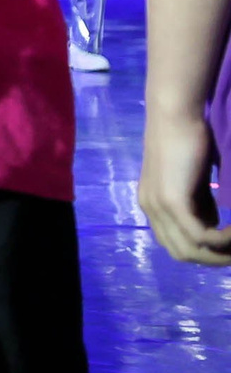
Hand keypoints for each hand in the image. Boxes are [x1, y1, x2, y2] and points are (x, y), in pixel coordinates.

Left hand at [139, 107, 230, 263]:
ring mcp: (158, 206)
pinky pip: (200, 236)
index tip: (227, 247)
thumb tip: (213, 225)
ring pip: (190, 250)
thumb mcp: (194, 182)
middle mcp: (149, 209)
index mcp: (152, 205)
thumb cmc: (188, 140)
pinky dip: (222, 240)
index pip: (175, 245)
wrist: (175, 114)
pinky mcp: (172, 201)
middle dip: (212, 258)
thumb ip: (200, 203)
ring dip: (219, 253)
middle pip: (181, 254)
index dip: (203, 252)